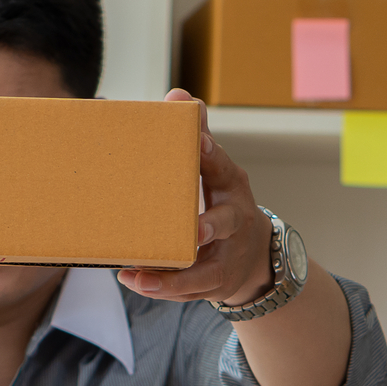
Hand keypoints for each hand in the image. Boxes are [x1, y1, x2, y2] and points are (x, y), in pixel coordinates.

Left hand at [117, 89, 271, 305]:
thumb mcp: (216, 169)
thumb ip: (198, 137)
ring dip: (175, 275)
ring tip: (141, 275)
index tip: (201, 141)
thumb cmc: (222, 200)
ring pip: (206, 269)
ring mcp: (228, 255)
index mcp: (231, 185)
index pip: (224, 167)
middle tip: (194, 231)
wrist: (252, 253)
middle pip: (226, 222)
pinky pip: (191, 290)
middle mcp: (235, 220)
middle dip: (211, 226)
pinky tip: (134, 280)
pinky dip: (164, 288)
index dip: (214, 155)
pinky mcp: (217, 282)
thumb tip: (180, 95)